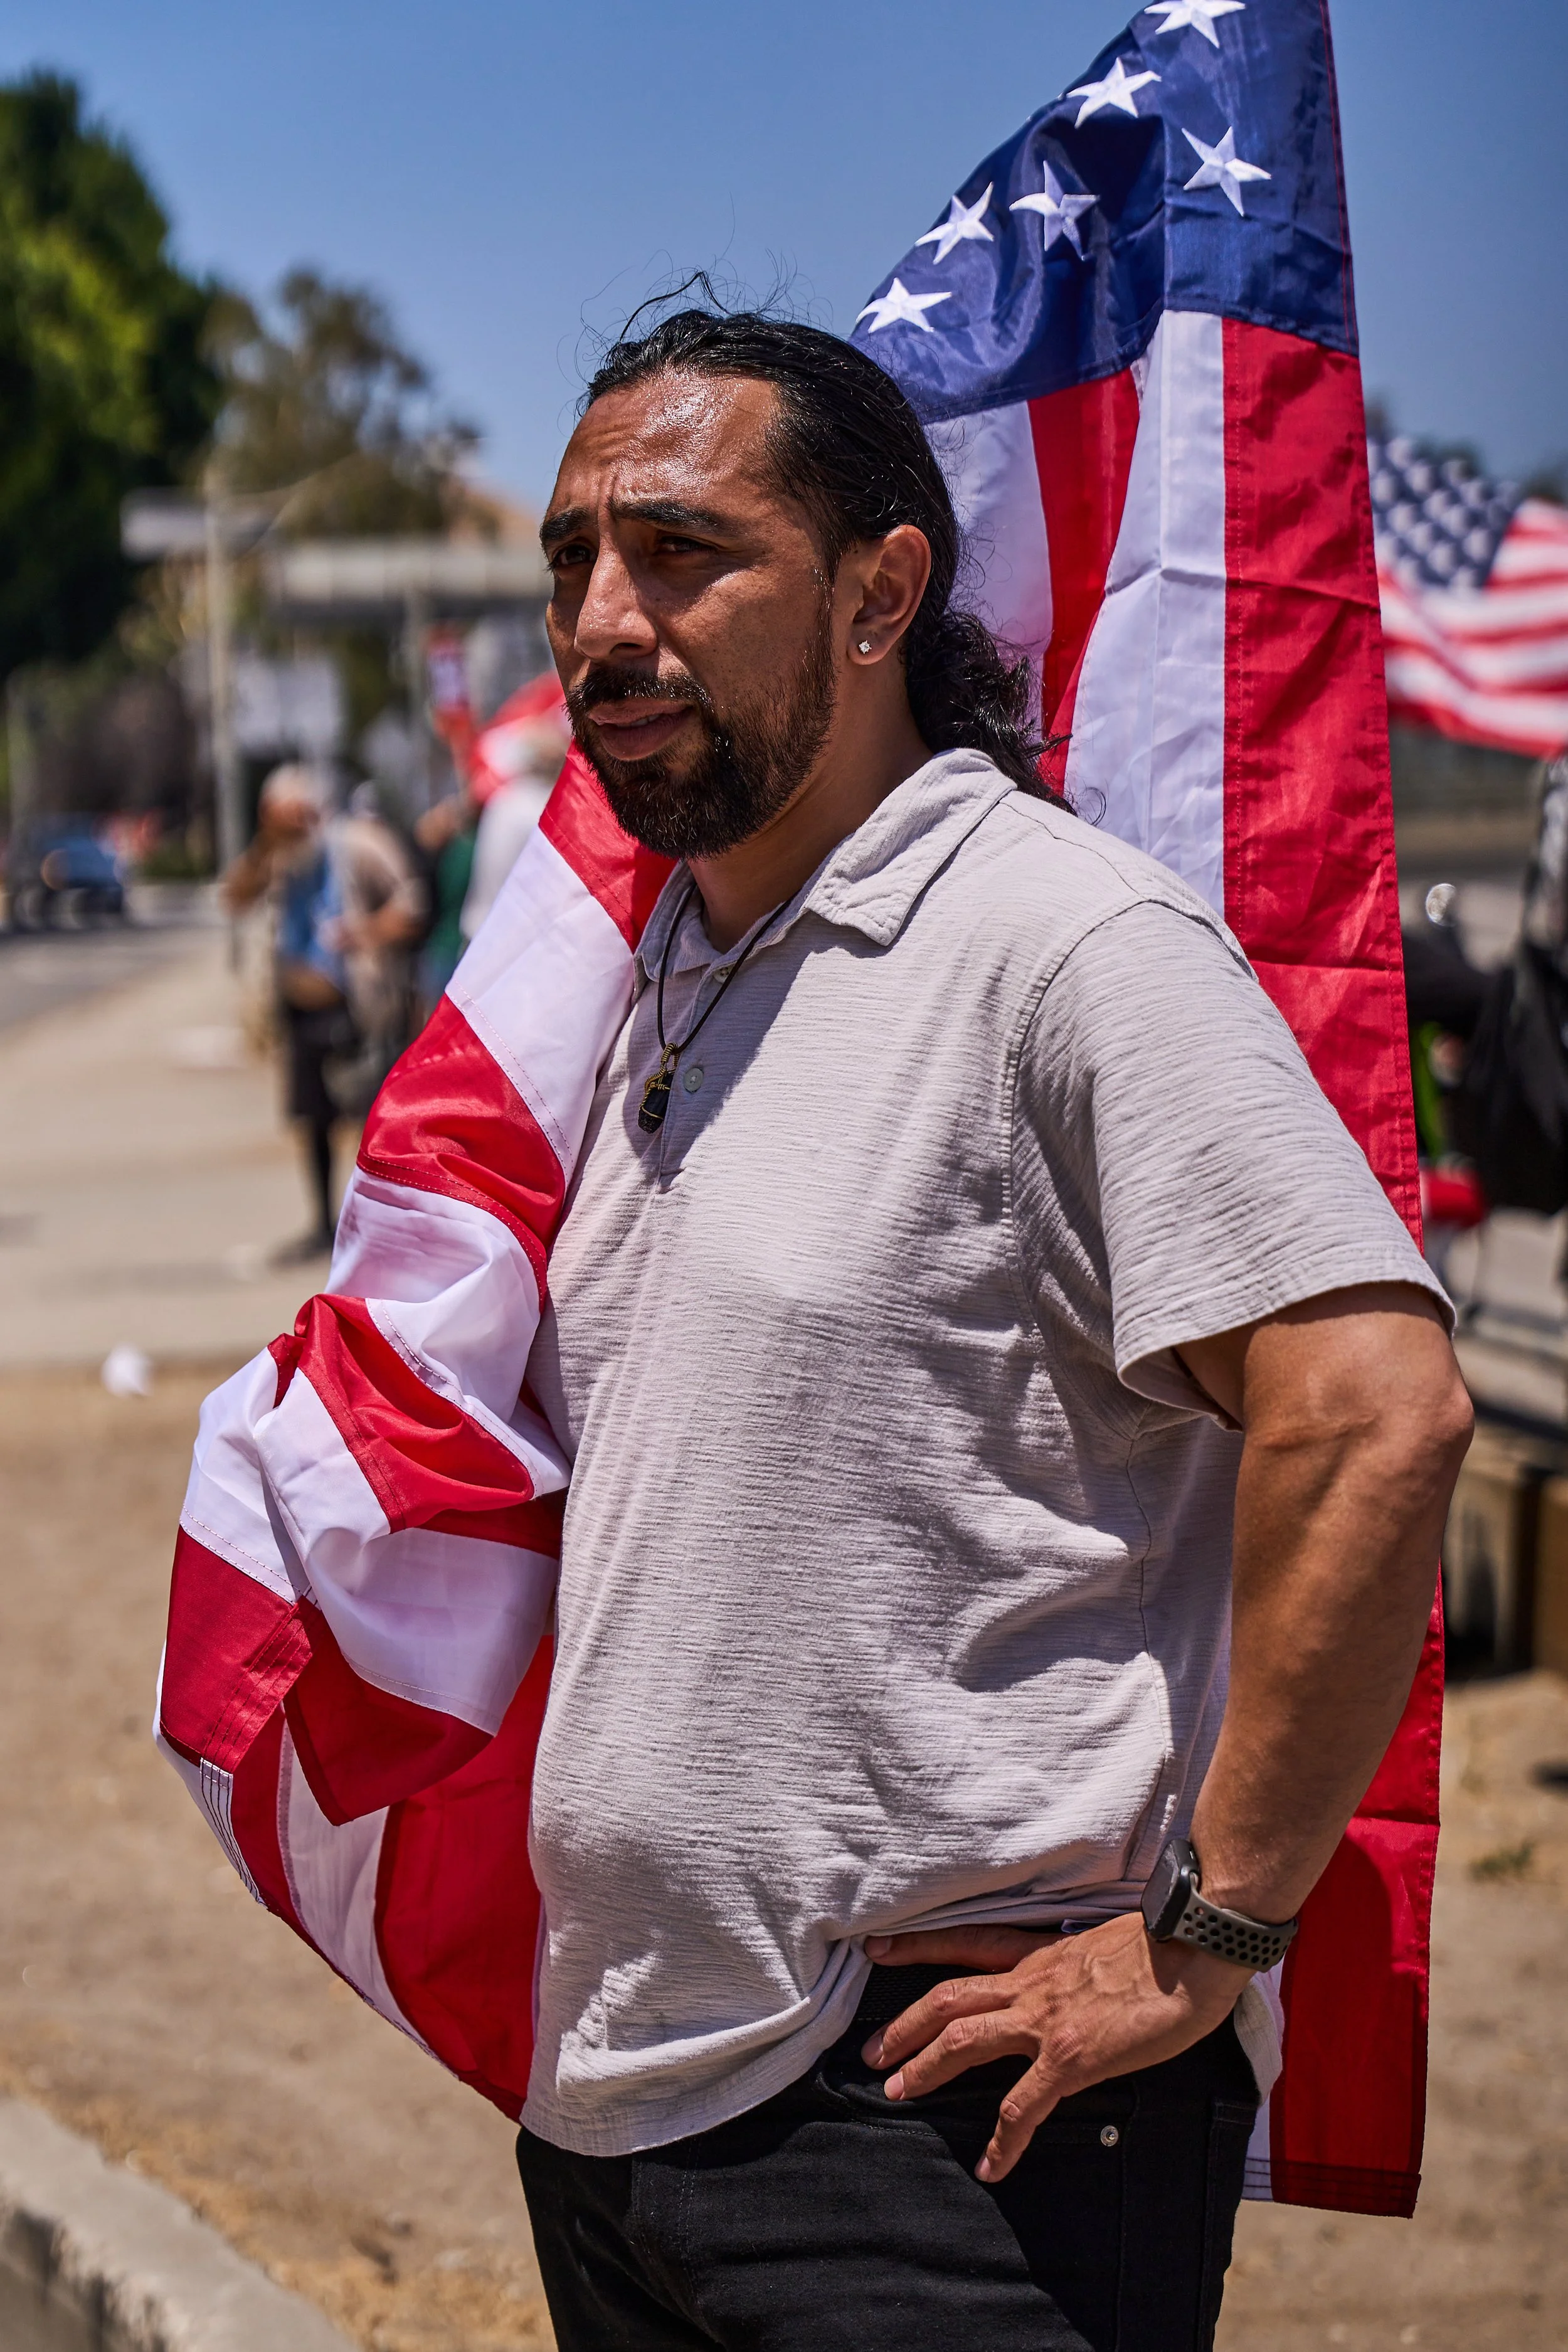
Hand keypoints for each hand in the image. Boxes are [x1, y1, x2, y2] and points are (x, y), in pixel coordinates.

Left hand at [861, 1916, 1249, 2182]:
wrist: (1195, 1949)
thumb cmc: (1164, 1947)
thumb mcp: (1102, 1949)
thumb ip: (1074, 1970)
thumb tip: (1073, 1987)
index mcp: (1042, 1956)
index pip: (968, 1944)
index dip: (918, 1948)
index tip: (879, 1949)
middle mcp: (1033, 1982)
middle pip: (949, 1997)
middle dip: (906, 2026)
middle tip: (874, 2053)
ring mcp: (1047, 2019)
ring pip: (965, 2039)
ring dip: (926, 2067)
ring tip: (899, 2092)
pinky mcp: (1071, 2057)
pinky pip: (1023, 2106)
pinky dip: (1003, 2140)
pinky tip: (992, 2167)